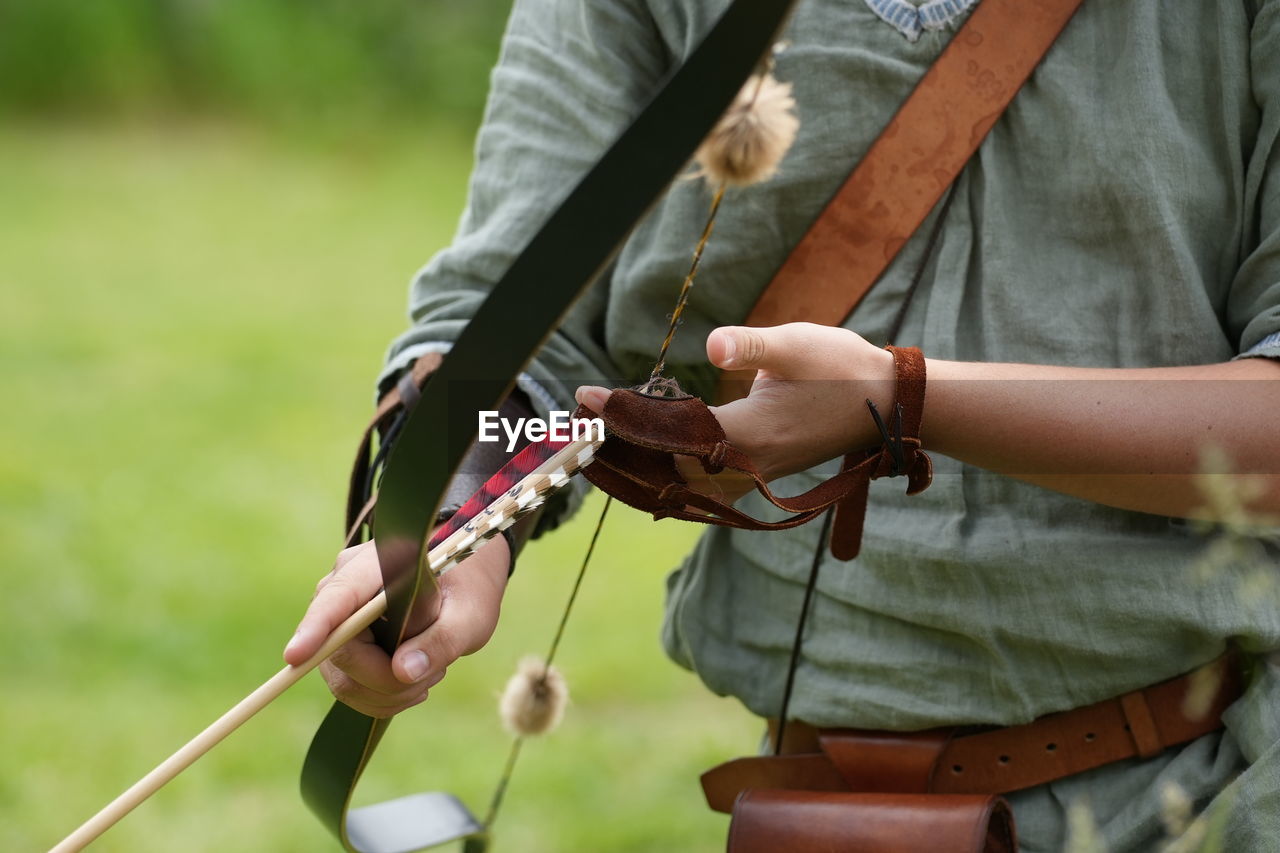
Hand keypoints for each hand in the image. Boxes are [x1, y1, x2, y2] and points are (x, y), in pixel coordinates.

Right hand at [283, 535, 509, 717]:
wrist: (461, 580)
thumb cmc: (467, 589)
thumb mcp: (471, 616)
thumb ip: (441, 641)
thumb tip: (402, 673)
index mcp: (378, 563)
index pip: (338, 597)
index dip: (316, 628)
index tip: (296, 656)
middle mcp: (344, 584)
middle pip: (341, 651)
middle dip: (386, 679)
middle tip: (435, 673)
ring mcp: (336, 614)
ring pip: (343, 677)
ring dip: (390, 691)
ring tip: (432, 668)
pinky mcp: (341, 640)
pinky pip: (349, 684)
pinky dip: (383, 695)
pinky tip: (415, 676)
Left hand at [576, 323, 893, 495]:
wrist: (888, 406)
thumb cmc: (842, 367)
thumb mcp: (798, 344)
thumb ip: (753, 346)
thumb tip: (713, 344)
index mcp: (751, 433)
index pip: (669, 430)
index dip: (623, 417)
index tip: (585, 398)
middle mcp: (747, 464)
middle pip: (663, 468)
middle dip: (616, 448)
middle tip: (572, 428)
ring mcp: (753, 475)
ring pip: (678, 483)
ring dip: (636, 465)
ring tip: (593, 446)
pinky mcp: (757, 474)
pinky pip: (697, 486)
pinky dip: (663, 477)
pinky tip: (640, 467)